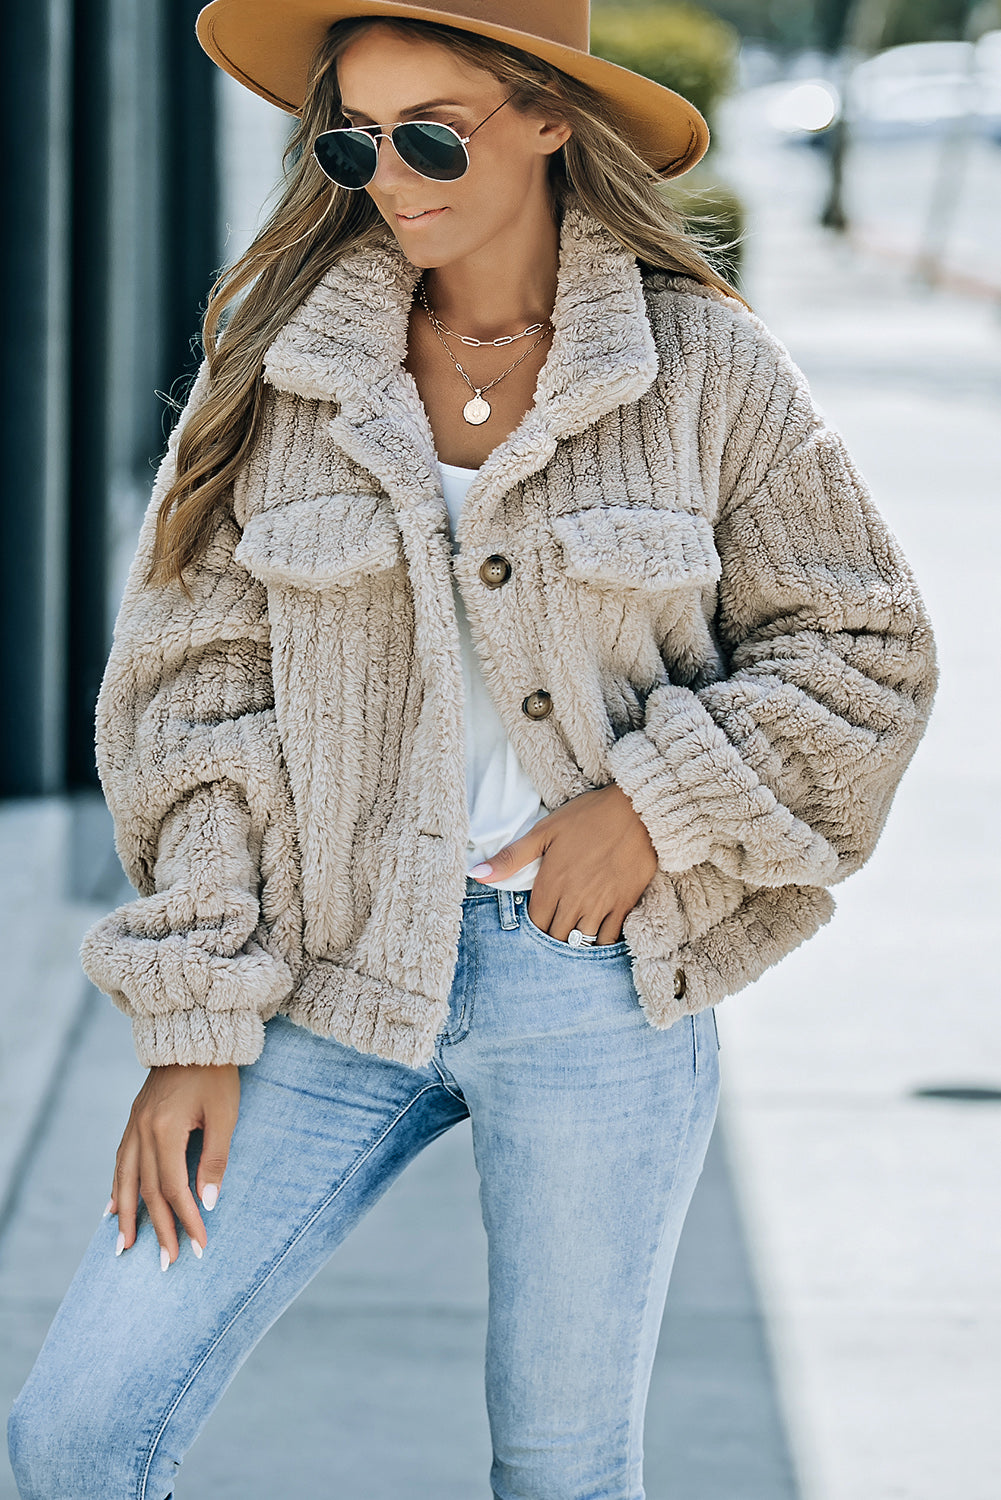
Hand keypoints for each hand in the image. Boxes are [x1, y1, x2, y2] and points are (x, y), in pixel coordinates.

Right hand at [107, 1063, 239, 1266]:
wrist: (195, 1033)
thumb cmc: (216, 1074)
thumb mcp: (224, 1115)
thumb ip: (215, 1159)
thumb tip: (209, 1203)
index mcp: (165, 1131)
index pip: (175, 1189)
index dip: (187, 1221)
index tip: (198, 1247)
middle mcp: (142, 1131)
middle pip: (148, 1191)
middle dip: (158, 1230)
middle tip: (167, 1264)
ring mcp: (134, 1125)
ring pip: (127, 1180)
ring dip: (128, 1217)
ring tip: (125, 1249)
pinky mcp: (134, 1119)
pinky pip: (120, 1161)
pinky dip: (117, 1188)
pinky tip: (112, 1209)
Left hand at [469, 784, 657, 943]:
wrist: (637, 809)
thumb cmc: (588, 817)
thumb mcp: (544, 831)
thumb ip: (510, 858)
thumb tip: (475, 874)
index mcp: (552, 882)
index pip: (535, 923)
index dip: (534, 923)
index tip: (538, 915)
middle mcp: (575, 899)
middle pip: (556, 937)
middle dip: (552, 935)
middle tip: (555, 925)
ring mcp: (601, 904)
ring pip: (581, 942)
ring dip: (574, 940)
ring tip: (572, 930)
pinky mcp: (624, 905)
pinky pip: (609, 939)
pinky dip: (600, 941)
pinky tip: (595, 932)